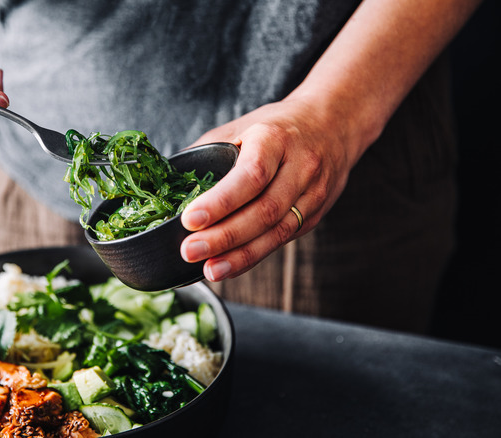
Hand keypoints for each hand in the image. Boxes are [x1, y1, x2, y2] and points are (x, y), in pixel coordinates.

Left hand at [179, 96, 357, 281]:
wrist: (333, 125)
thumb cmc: (276, 128)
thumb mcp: (240, 127)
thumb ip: (206, 152)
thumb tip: (167, 182)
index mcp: (275, 139)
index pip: (250, 175)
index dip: (220, 201)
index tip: (190, 219)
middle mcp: (299, 167)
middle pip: (264, 210)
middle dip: (224, 236)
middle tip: (190, 251)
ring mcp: (312, 194)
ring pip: (276, 232)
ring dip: (240, 256)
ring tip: (209, 270)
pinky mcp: (314, 215)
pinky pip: (281, 240)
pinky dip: (253, 256)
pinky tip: (229, 266)